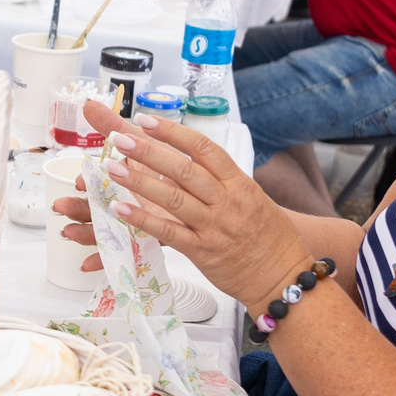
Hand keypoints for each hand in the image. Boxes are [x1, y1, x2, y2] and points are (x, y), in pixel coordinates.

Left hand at [68, 102, 311, 308]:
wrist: (283, 276)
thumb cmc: (266, 236)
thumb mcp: (250, 198)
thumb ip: (218, 180)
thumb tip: (180, 160)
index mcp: (239, 182)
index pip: (204, 149)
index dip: (173, 132)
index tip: (146, 119)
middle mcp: (227, 201)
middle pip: (184, 170)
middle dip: (149, 151)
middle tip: (118, 137)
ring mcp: (215, 227)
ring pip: (174, 199)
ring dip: (139, 182)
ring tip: (112, 168)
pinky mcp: (203, 252)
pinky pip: (170, 233)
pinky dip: (143, 220)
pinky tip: (120, 209)